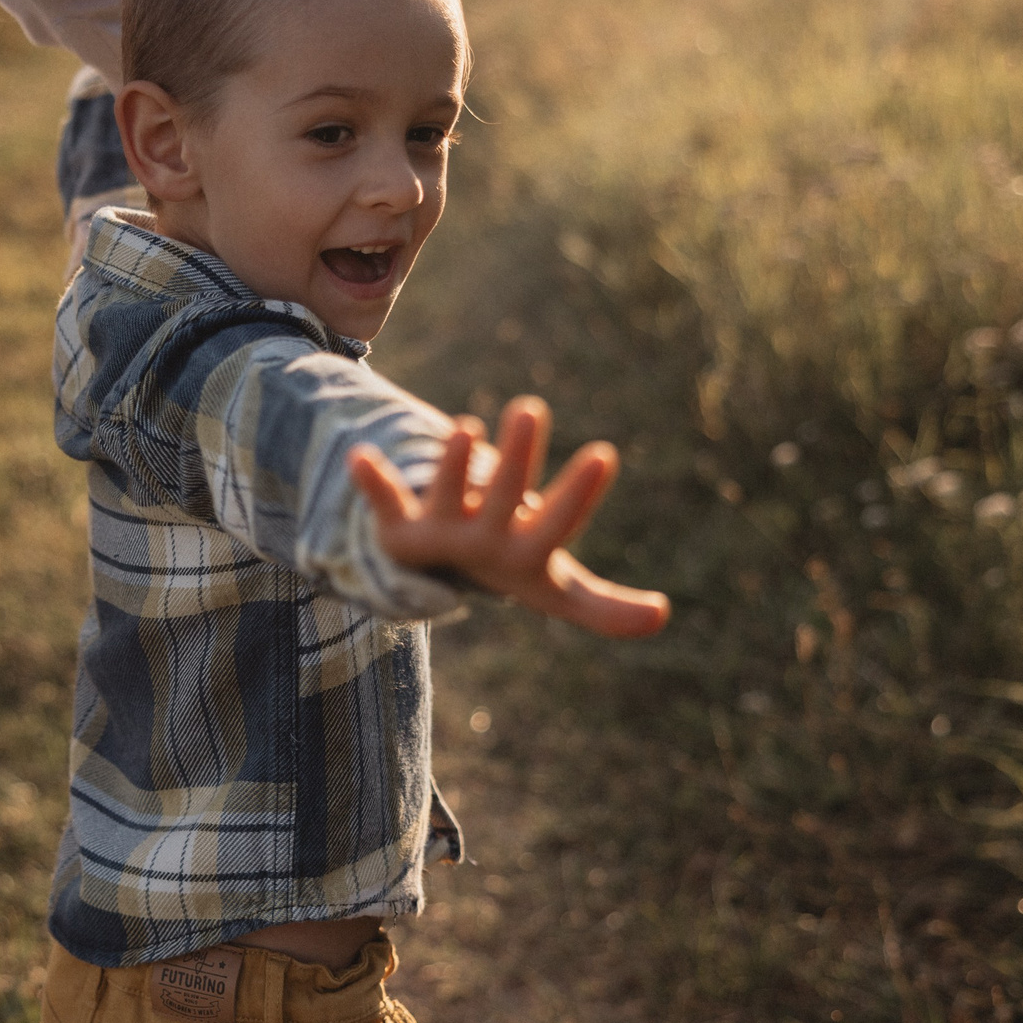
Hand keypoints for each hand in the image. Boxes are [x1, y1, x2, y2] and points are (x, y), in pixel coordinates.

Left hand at [347, 395, 670, 639]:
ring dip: (451, 466)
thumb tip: (664, 615)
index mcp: (523, 554)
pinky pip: (384, 501)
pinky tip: (358, 457)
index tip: (604, 451)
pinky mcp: (398, 523)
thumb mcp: (557, 592)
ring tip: (464, 427)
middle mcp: (480, 545)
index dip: (579, 493)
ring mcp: (438, 533)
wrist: (438, 581)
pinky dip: (372, 482)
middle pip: (500, 501)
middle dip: (516, 460)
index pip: (557, 524)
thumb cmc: (511, 571)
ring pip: (444, 496)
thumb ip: (604, 609)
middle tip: (531, 407)